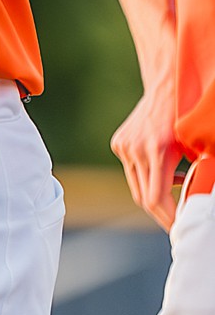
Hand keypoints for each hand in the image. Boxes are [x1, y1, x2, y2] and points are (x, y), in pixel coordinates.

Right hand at [112, 80, 182, 228]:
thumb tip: (192, 204)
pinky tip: (164, 172)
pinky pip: (133, 171)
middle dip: (161, 213)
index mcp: (157, 151)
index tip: (179, 227)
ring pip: (136, 185)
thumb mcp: (195, 148)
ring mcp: (124, 147)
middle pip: (143, 197)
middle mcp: (136, 150)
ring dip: (154, 195)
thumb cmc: (188, 117)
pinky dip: (148, 177)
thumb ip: (192, 175)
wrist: (168, 87)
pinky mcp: (119, 143)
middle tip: (176, 223)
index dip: (168, 217)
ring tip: (174, 198)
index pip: (156, 199)